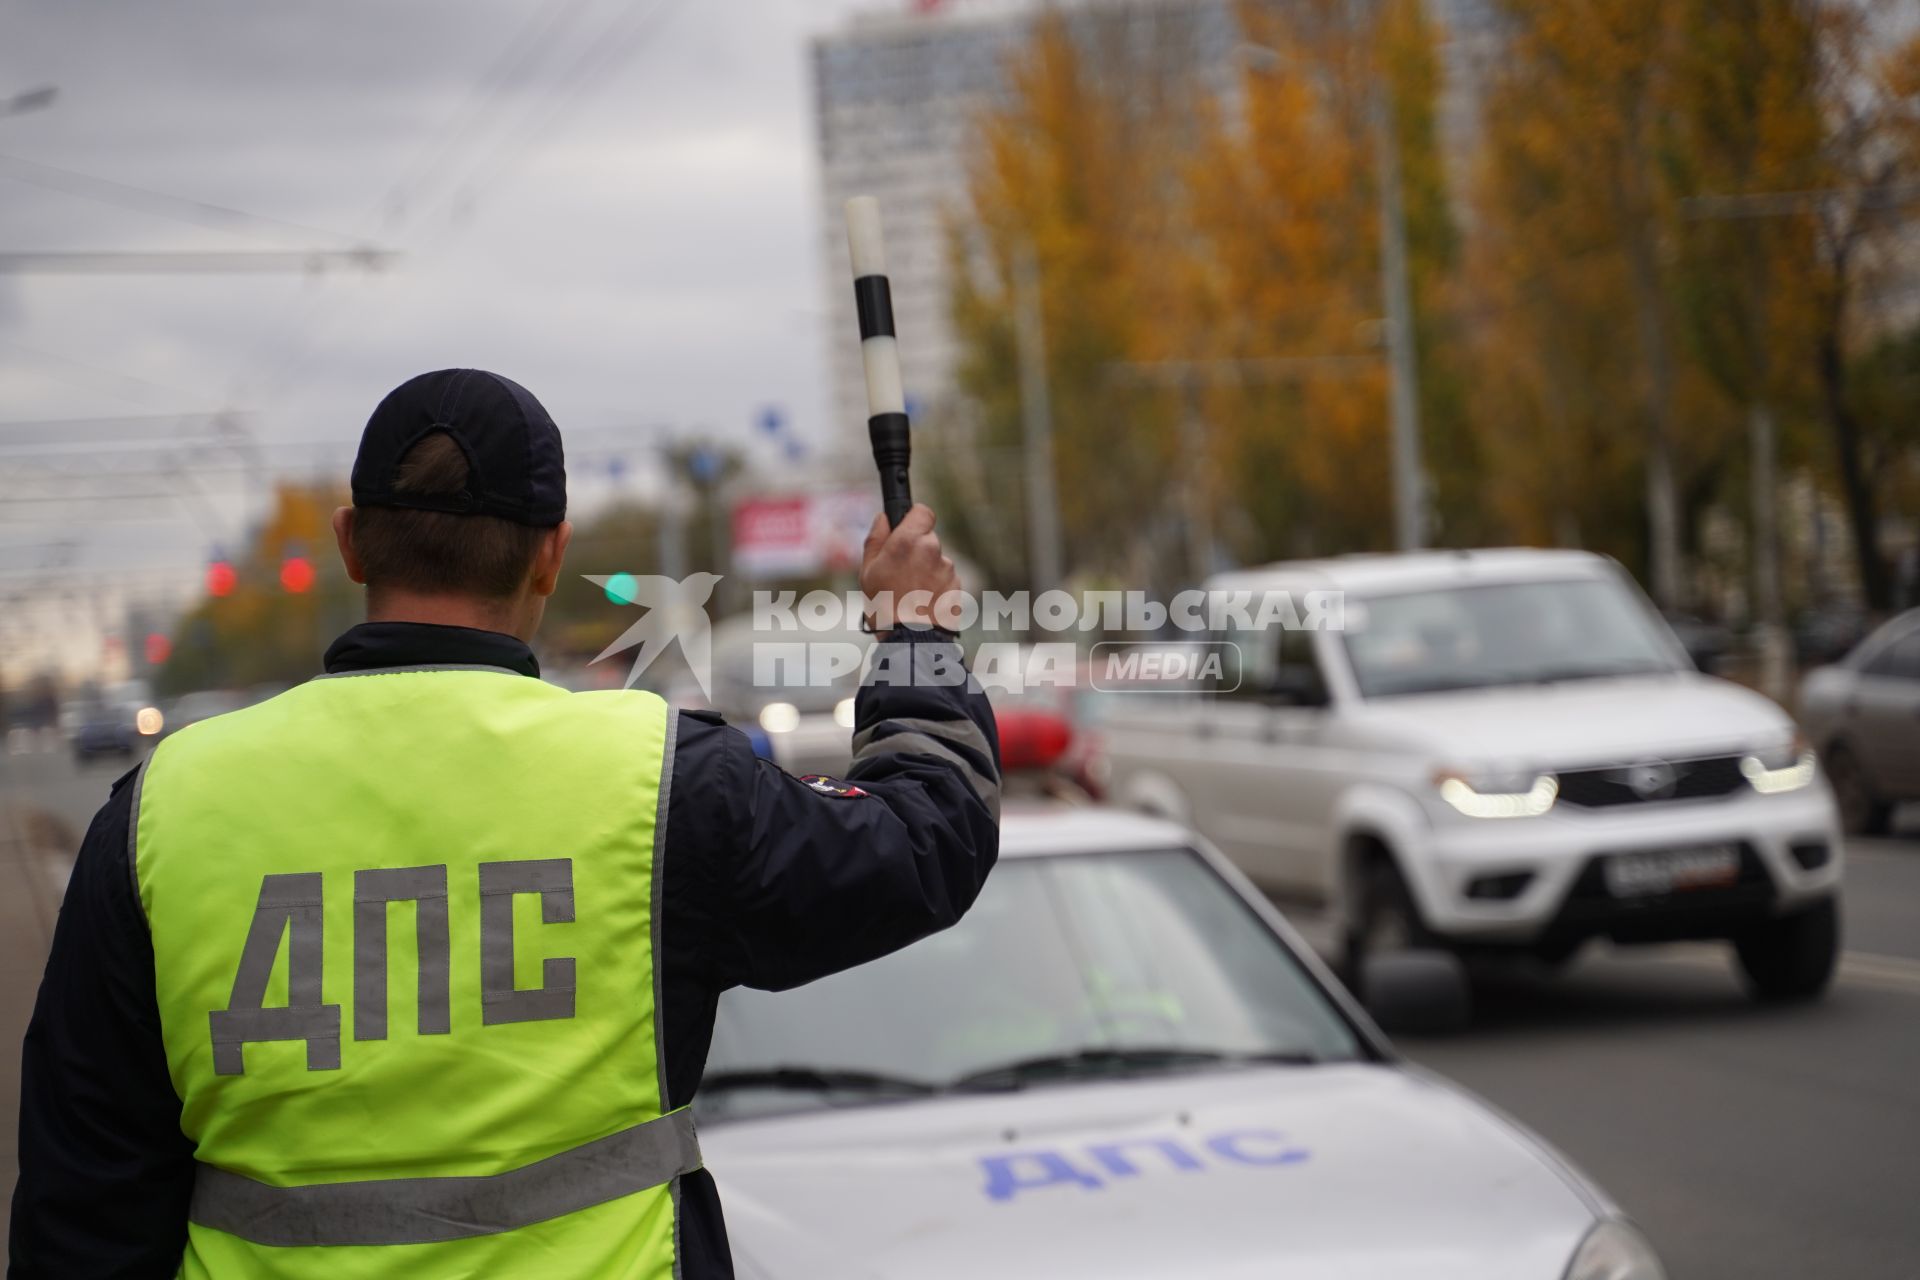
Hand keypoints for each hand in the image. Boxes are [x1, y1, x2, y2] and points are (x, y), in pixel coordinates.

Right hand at [860, 504, 960, 630]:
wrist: (912, 640)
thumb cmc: (884, 606)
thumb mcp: (868, 571)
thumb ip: (876, 539)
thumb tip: (883, 518)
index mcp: (908, 541)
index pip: (923, 511)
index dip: (914, 518)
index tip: (906, 529)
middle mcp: (932, 550)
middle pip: (928, 538)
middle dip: (917, 549)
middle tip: (900, 570)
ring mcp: (947, 568)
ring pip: (936, 560)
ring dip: (926, 569)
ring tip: (910, 592)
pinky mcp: (957, 586)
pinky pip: (945, 578)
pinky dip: (936, 586)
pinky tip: (922, 601)